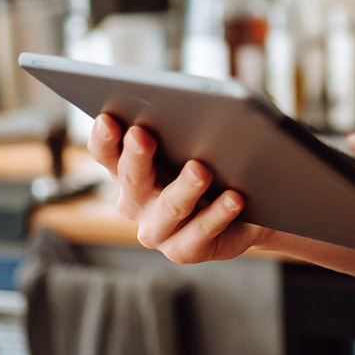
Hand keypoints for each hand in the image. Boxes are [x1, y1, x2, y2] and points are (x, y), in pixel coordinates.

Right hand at [87, 114, 276, 263]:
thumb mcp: (195, 142)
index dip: (104, 137)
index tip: (107, 118)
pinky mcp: (183, 250)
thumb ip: (182, 127)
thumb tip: (186, 105)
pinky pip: (200, 233)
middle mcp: (136, 202)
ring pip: (168, 208)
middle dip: (136, 156)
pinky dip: (218, 214)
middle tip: (142, 135)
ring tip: (200, 170)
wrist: (250, 206)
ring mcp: (157, 230)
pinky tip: (234, 198)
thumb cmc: (214, 163)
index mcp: (128, 170)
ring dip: (184, 188)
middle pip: (131, 178)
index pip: (107, 153)